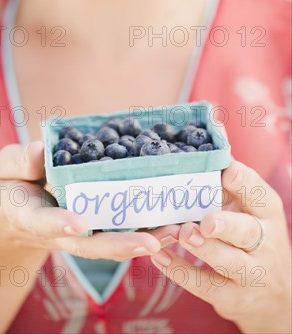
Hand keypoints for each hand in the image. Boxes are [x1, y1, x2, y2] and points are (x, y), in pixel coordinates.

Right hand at [0, 141, 160, 260]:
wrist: (12, 211)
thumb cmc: (8, 186)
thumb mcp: (3, 169)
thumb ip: (18, 162)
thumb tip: (38, 152)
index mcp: (31, 216)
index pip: (44, 223)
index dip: (60, 223)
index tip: (78, 223)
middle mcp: (60, 230)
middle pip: (91, 244)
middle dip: (121, 244)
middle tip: (151, 243)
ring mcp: (79, 231)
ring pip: (111, 241)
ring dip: (142, 238)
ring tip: (173, 230)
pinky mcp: (94, 225)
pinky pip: (119, 228)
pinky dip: (144, 226)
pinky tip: (171, 218)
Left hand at [149, 161, 291, 332]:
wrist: (276, 296)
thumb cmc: (253, 238)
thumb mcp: (250, 209)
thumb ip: (230, 182)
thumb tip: (204, 139)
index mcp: (266, 213)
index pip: (259, 194)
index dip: (243, 183)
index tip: (226, 171)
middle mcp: (263, 243)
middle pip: (246, 232)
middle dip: (225, 225)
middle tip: (205, 221)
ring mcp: (249, 273)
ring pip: (227, 261)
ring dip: (202, 248)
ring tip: (181, 233)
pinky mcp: (232, 298)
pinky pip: (205, 285)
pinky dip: (180, 271)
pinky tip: (159, 257)